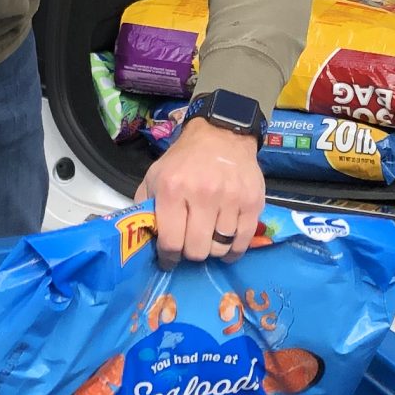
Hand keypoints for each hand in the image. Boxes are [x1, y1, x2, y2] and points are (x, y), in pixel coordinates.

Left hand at [137, 118, 264, 264]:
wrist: (222, 135)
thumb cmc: (185, 161)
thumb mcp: (155, 176)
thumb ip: (146, 206)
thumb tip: (142, 237)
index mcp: (173, 189)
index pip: (171, 241)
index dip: (169, 257)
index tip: (169, 259)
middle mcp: (202, 194)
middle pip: (197, 249)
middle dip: (190, 253)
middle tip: (190, 245)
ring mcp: (230, 198)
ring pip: (220, 247)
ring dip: (212, 250)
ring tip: (208, 241)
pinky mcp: (252, 202)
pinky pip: (243, 241)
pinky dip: (234, 250)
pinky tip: (226, 246)